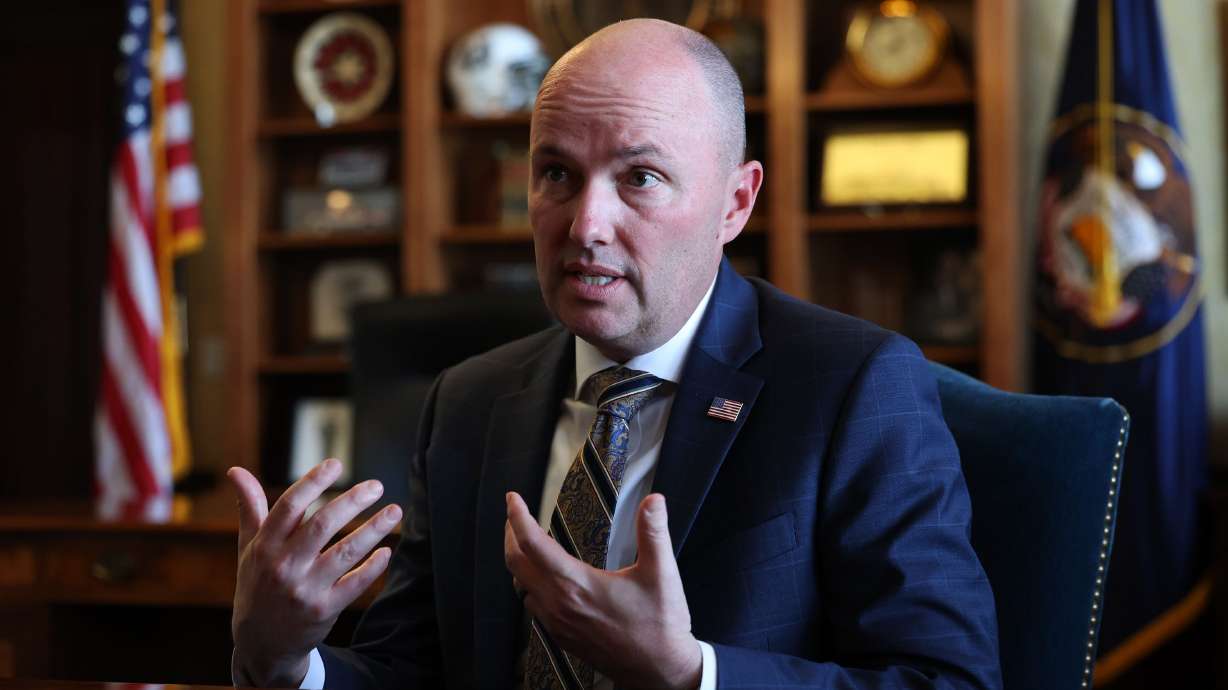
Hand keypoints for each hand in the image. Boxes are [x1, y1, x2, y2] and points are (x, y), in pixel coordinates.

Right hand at [228, 459, 401, 686]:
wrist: (260, 644)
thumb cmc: (257, 585)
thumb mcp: (248, 548)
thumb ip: (250, 508)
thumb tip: (235, 470)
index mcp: (264, 546)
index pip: (289, 506)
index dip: (313, 482)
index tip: (336, 464)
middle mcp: (283, 566)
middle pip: (323, 525)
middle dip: (353, 501)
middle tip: (377, 486)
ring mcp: (304, 589)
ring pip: (345, 552)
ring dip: (374, 529)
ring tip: (394, 511)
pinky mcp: (324, 610)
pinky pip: (354, 584)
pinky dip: (373, 567)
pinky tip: (386, 551)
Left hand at [504, 491, 700, 689]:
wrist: (659, 671)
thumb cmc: (660, 624)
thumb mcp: (662, 573)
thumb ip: (654, 532)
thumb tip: (653, 500)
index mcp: (577, 584)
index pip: (532, 543)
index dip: (518, 516)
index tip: (513, 498)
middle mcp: (559, 604)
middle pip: (516, 562)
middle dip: (511, 533)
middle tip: (515, 514)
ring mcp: (558, 623)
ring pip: (521, 585)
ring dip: (519, 560)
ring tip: (527, 542)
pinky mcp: (562, 637)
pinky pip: (532, 606)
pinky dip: (529, 584)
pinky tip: (544, 578)